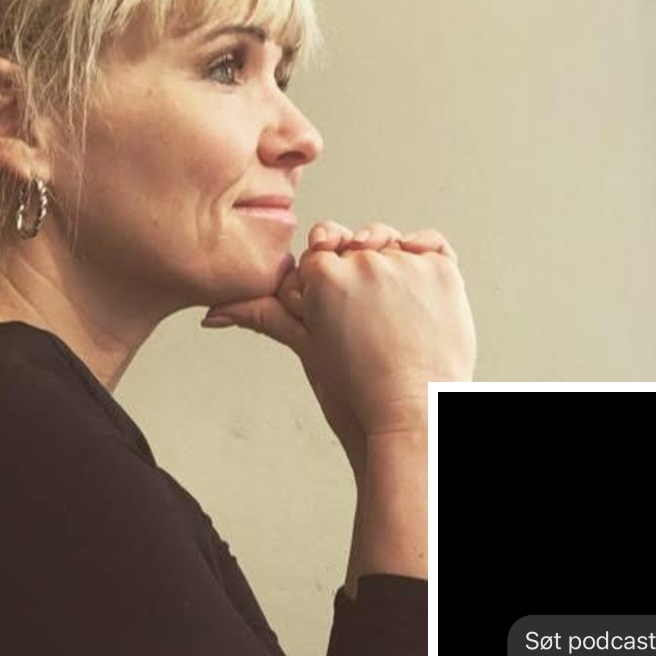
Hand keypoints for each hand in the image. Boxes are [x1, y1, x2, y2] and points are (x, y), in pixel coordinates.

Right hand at [204, 220, 475, 466]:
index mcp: (323, 275)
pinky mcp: (441, 270)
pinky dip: (424, 251)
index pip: (319, 254)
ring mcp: (405, 263)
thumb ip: (263, 316)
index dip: (326, 280)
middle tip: (366, 315)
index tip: (336, 308)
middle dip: (358, 269)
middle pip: (354, 245)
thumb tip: (213, 313)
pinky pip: (431, 243)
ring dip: (392, 262)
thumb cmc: (359, 392)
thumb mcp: (306, 348)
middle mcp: (362, 260)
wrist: (412, 413)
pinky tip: (415, 276)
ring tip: (393, 310)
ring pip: (391, 242)